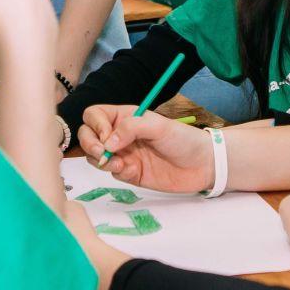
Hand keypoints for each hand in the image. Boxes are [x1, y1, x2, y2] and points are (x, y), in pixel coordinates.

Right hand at [78, 106, 212, 192]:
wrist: (202, 165)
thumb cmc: (183, 139)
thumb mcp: (158, 126)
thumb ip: (131, 128)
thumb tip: (108, 141)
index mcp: (125, 117)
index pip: (95, 116)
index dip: (95, 126)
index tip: (107, 136)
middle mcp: (120, 134)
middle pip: (88, 136)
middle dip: (90, 145)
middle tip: (104, 153)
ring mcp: (123, 154)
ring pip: (95, 156)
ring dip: (102, 161)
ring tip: (121, 164)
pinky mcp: (129, 173)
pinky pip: (111, 173)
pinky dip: (117, 172)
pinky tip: (133, 171)